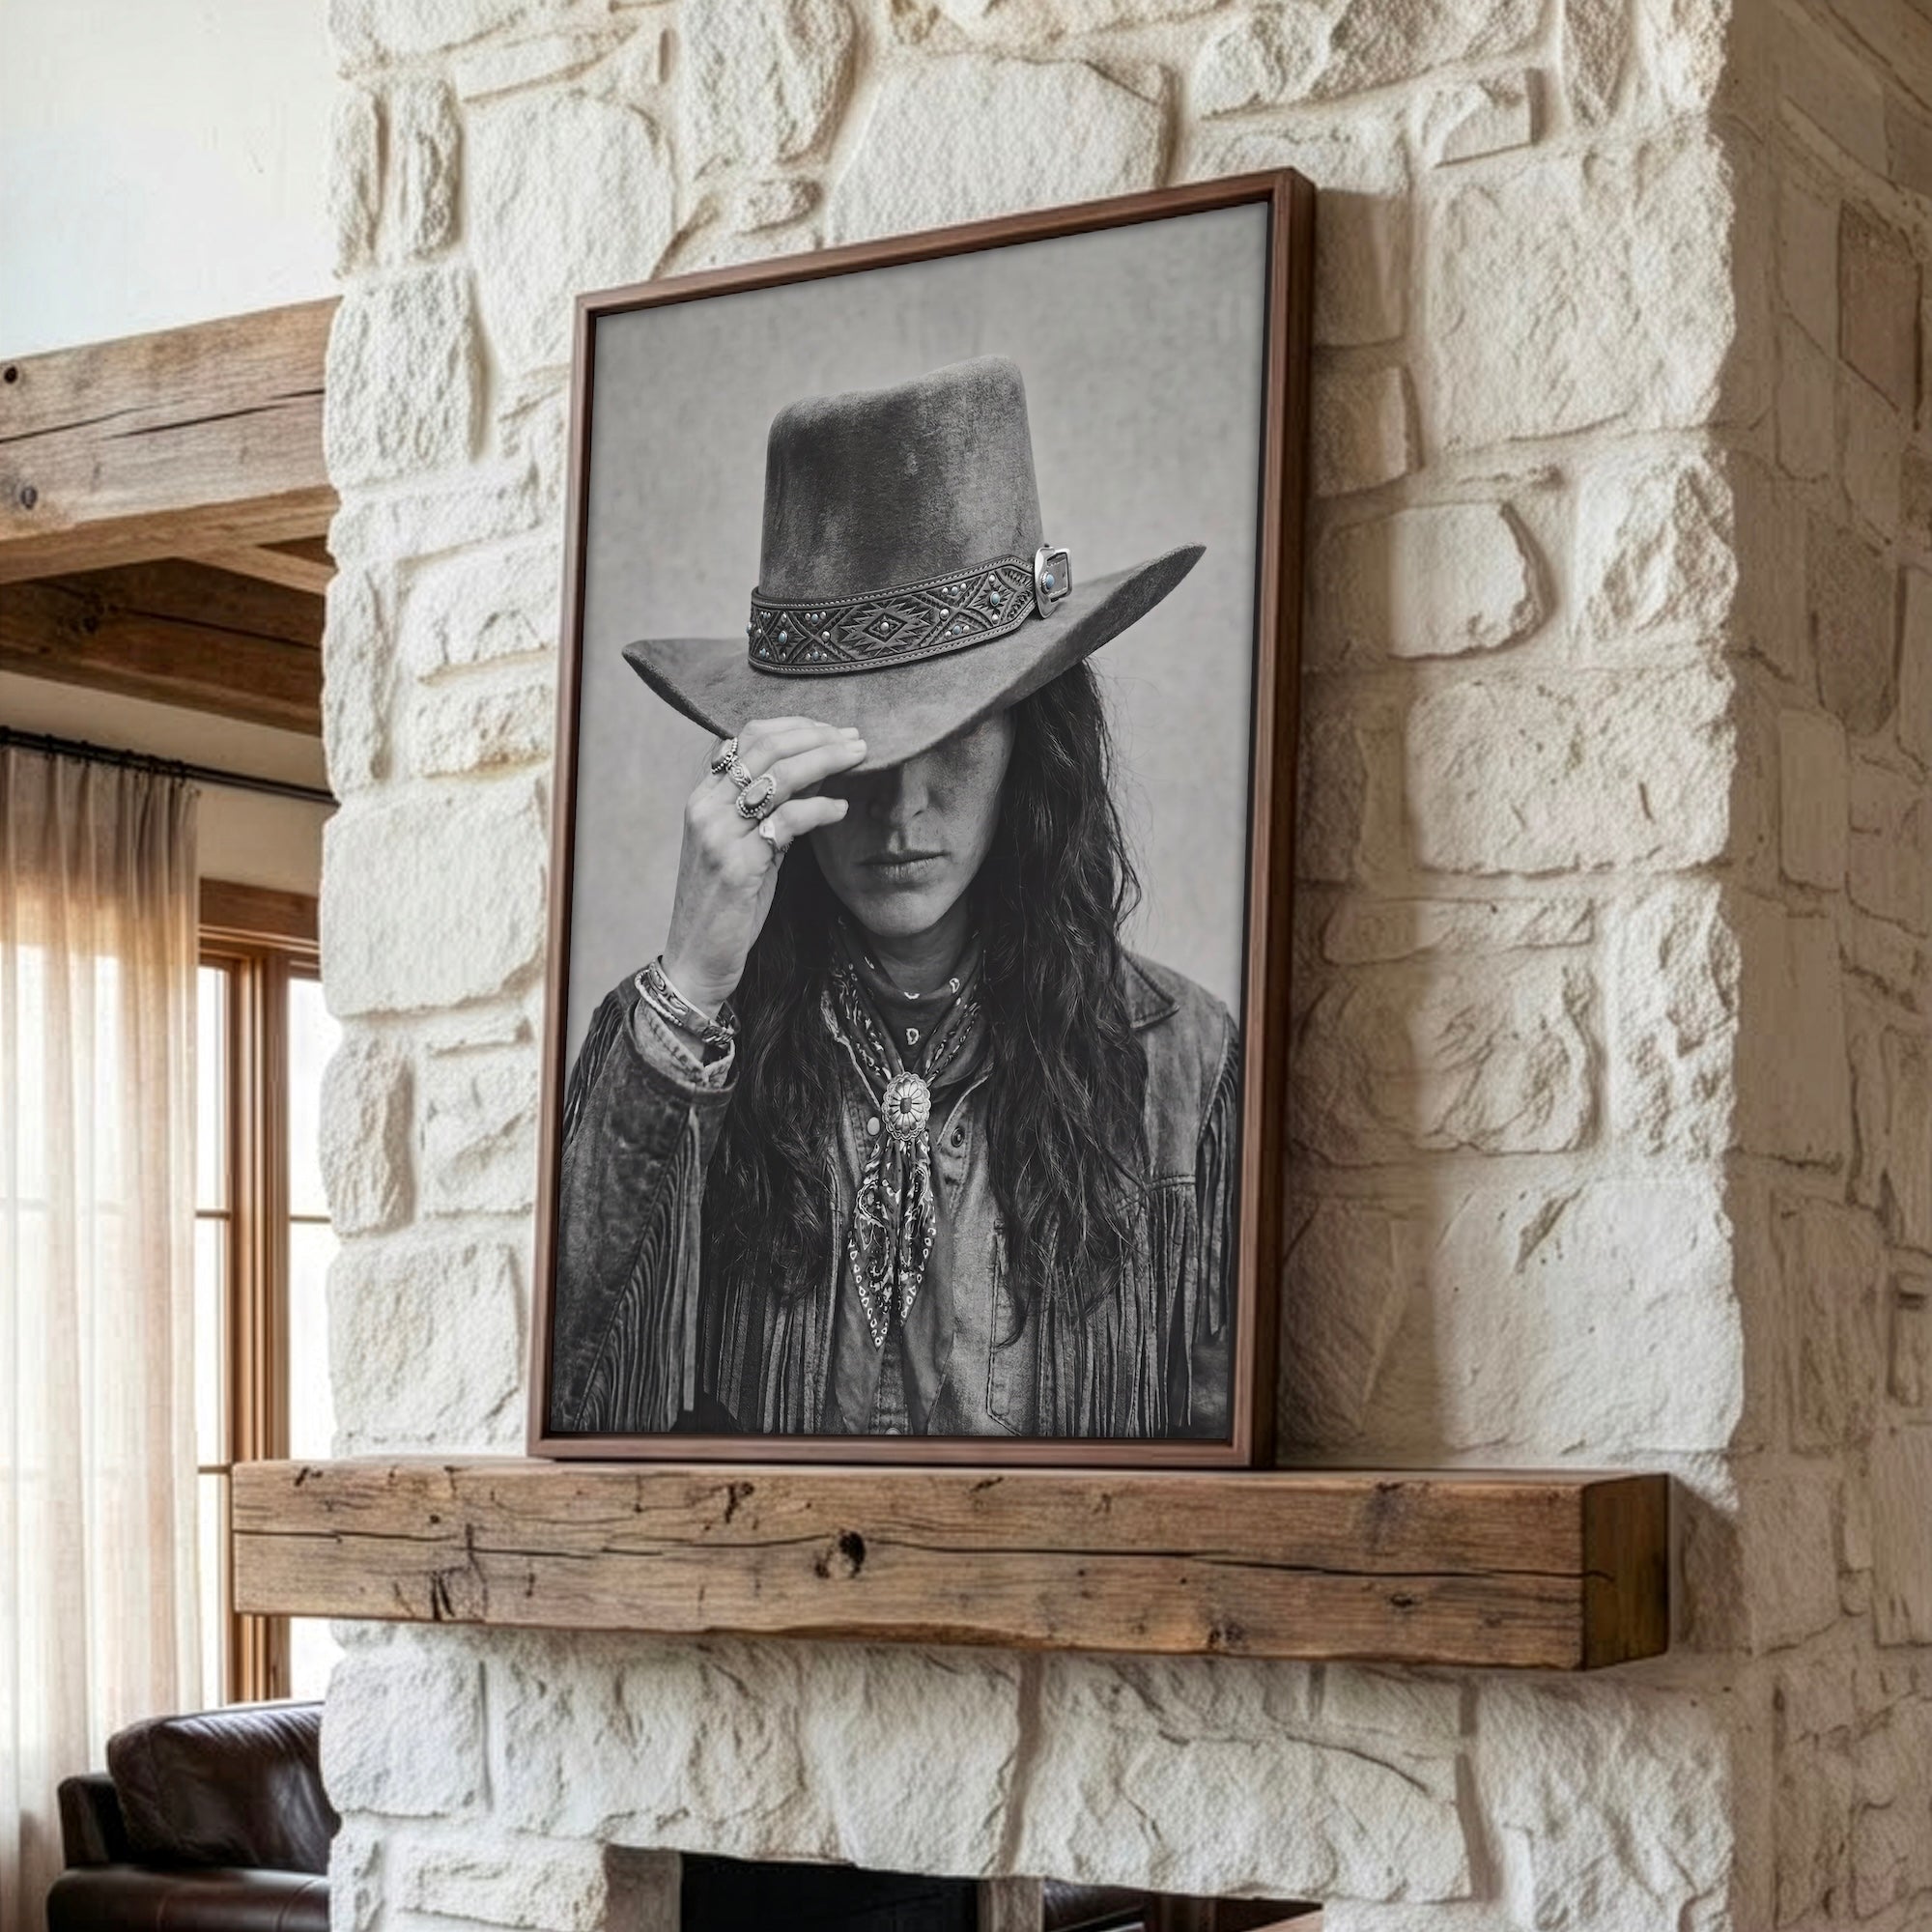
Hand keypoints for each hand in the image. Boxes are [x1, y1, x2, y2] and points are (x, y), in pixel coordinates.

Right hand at [660, 717, 865, 1014]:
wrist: (697, 960)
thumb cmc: (728, 905)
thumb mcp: (748, 846)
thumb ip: (772, 809)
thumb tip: (817, 770)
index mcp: (704, 797)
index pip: (749, 735)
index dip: (797, 726)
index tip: (835, 731)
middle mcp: (705, 807)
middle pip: (767, 746)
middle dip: (819, 736)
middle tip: (857, 739)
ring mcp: (718, 834)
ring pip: (779, 775)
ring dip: (827, 759)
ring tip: (860, 758)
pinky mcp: (737, 865)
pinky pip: (787, 820)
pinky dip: (821, 809)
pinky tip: (842, 810)